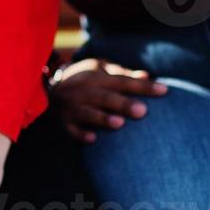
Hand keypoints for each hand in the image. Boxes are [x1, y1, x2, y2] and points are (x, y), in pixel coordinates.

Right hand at [50, 58, 166, 143]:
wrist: (44, 90)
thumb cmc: (83, 81)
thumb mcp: (99, 70)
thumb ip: (122, 74)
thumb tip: (147, 75)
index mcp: (96, 76)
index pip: (123, 81)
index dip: (143, 86)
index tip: (164, 91)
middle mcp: (83, 91)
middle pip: (105, 97)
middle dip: (122, 103)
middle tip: (142, 111)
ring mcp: (72, 108)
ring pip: (88, 113)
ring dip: (102, 118)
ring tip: (119, 124)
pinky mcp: (63, 123)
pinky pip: (71, 130)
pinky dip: (80, 134)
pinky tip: (92, 139)